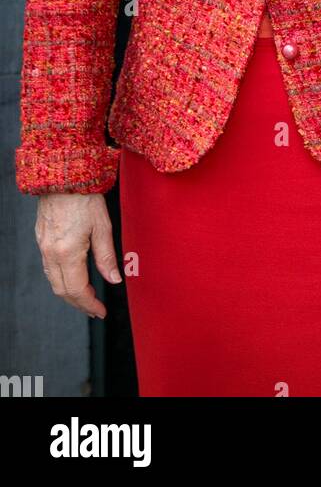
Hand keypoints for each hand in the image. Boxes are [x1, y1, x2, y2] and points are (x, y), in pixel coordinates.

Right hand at [35, 193, 122, 318]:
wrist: (64, 175)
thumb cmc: (85, 197)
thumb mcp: (102, 226)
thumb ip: (107, 257)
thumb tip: (114, 280)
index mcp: (68, 252)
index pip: (77, 290)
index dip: (89, 304)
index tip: (101, 311)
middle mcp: (51, 253)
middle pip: (62, 290)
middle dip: (79, 303)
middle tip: (95, 309)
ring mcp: (43, 246)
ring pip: (53, 280)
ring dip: (69, 293)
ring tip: (86, 297)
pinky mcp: (41, 238)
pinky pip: (49, 267)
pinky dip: (60, 278)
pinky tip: (72, 276)